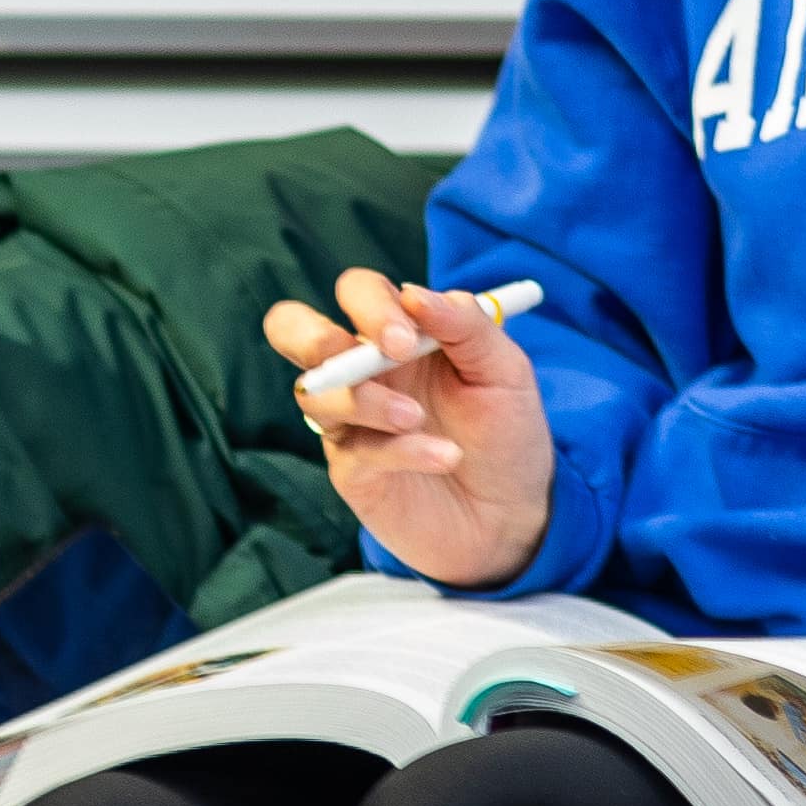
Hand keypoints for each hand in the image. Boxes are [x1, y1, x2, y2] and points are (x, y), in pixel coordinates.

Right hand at [262, 269, 552, 588]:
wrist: (514, 513)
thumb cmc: (506, 431)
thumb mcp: (505, 370)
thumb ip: (467, 325)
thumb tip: (415, 294)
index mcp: (397, 333)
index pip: (357, 291)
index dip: (370, 305)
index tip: (406, 338)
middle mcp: (362, 369)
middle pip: (290, 328)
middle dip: (314, 337)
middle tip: (377, 360)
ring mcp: (350, 421)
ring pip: (315, 394)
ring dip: (368, 402)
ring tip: (419, 420)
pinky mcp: (352, 470)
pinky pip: (354, 450)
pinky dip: (401, 450)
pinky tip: (444, 457)